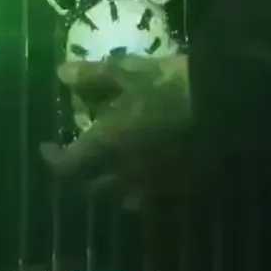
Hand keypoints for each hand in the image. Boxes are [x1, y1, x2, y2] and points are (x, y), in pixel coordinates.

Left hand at [39, 54, 192, 208]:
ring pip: (123, 199)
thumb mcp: (127, 71)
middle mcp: (125, 173)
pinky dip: (144, 189)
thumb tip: (62, 75)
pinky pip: (154, 196)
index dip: (53, 159)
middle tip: (79, 158)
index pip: (67, 166)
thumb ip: (92, 77)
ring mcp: (155, 184)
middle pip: (92, 189)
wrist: (223, 105)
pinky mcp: (182, 185)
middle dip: (80, 176)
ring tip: (113, 169)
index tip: (47, 146)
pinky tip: (150, 171)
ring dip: (112, 188)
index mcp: (106, 147)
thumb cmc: (168, 86)